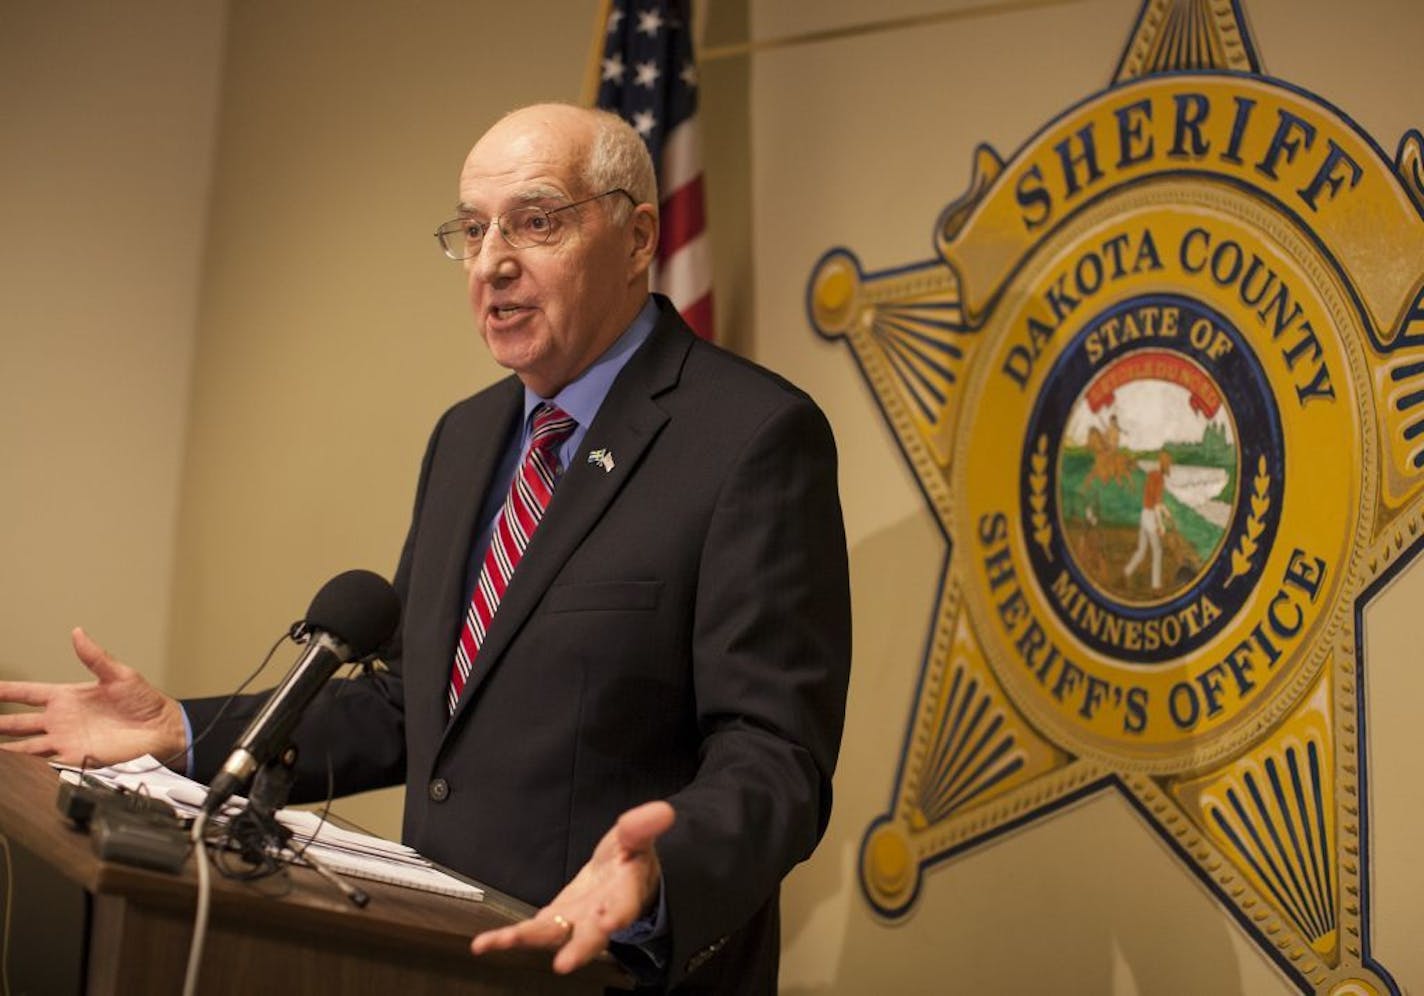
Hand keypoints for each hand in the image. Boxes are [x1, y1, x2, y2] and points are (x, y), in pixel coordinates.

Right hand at [0, 627, 187, 767]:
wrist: (162, 730)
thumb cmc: (145, 703)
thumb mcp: (119, 675)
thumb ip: (95, 657)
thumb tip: (78, 632)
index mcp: (67, 697)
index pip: (27, 693)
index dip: (5, 691)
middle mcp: (61, 720)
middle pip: (17, 722)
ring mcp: (65, 740)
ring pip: (24, 746)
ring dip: (6, 748)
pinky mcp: (74, 759)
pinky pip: (43, 763)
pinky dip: (26, 765)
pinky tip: (13, 766)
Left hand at [470, 800, 674, 974]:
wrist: (619, 881)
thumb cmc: (630, 862)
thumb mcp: (636, 840)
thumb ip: (642, 828)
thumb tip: (662, 811)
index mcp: (625, 895)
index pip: (625, 906)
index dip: (618, 915)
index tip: (610, 922)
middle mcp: (599, 916)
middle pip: (591, 937)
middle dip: (579, 949)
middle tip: (565, 963)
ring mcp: (574, 922)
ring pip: (553, 936)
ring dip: (528, 939)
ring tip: (501, 941)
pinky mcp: (554, 922)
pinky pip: (530, 932)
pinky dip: (507, 938)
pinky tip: (484, 943)